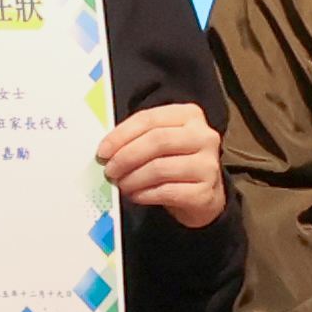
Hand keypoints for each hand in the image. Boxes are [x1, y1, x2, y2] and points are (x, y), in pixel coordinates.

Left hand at [101, 103, 227, 226]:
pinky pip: (167, 192)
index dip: (121, 135)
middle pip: (157, 141)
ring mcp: (208, 165)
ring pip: (160, 168)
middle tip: (109, 170)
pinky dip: (145, 194)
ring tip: (122, 184)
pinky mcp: (205, 191)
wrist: (203, 194)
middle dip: (126, 157)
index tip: (103, 151)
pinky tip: (136, 195)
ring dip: (133, 178)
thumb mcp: (161, 143)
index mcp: (190, 116)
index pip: (149, 119)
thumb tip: (106, 149)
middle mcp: (203, 137)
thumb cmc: (176, 163)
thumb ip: (138, 138)